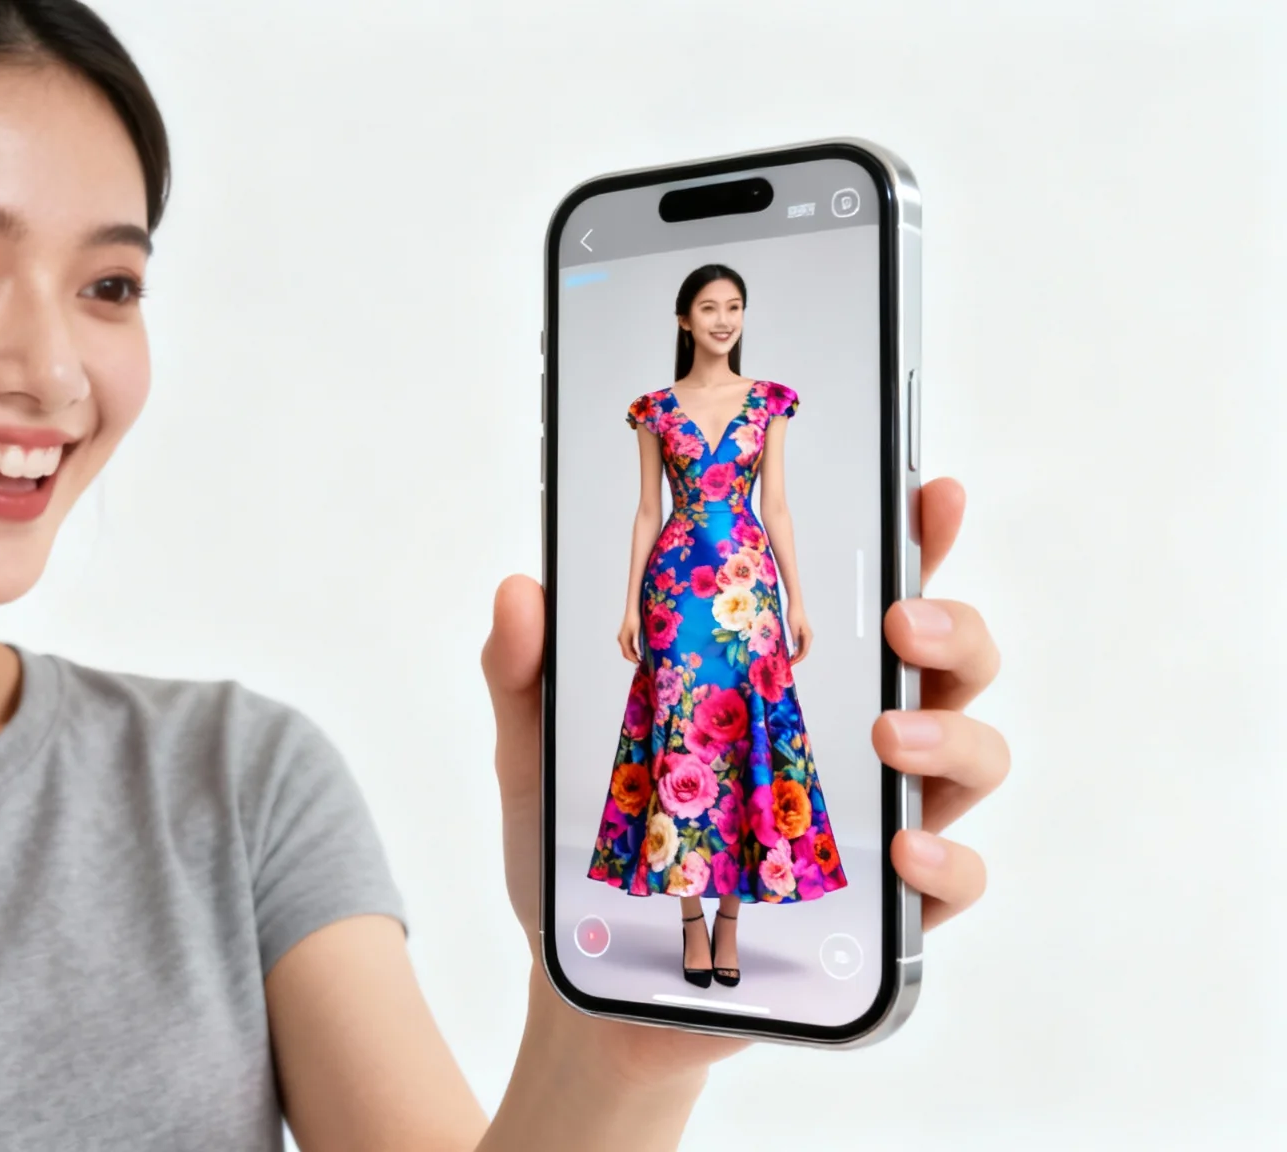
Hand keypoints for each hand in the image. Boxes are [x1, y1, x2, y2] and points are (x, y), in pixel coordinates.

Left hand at [481, 475, 1005, 1085]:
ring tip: (886, 736)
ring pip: (973, 756)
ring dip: (948, 734)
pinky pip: (953, 881)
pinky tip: (907, 850)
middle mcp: (851, 742)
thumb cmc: (571, 857)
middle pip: (951, 662)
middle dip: (952, 626)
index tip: (928, 493)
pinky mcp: (878, 916)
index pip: (867, 597)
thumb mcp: (530, 756)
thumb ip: (521, 674)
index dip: (915, 539)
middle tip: (903, 618)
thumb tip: (517, 590)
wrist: (581, 988)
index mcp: (780, 684)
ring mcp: (876, 824)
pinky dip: (947, 861)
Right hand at [618, 610, 641, 663]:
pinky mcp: (624, 635)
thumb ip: (637, 643)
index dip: (634, 659)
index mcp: (623, 640)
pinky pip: (627, 646)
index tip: (641, 662)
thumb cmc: (635, 619)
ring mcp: (622, 637)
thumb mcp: (638, 632)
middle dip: (632, 658)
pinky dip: (632, 650)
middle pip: (625, 653)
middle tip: (641, 661)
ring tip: (641, 657)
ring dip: (633, 654)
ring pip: (626, 650)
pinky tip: (639, 650)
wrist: (632, 610)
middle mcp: (621, 639)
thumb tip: (639, 653)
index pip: (627, 654)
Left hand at [788, 605, 813, 663]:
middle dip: (797, 659)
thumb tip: (795, 649)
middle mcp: (808, 637)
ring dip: (796, 655)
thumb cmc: (794, 615)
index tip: (790, 664)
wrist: (795, 605)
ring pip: (802, 649)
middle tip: (788, 664)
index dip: (797, 659)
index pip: (804, 652)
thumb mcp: (793, 629)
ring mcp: (806, 635)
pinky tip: (789, 652)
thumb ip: (795, 639)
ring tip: (788, 660)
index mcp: (807, 637)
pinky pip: (800, 644)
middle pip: (804, 652)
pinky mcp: (802, 632)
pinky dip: (795, 650)